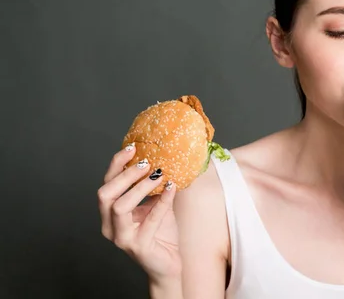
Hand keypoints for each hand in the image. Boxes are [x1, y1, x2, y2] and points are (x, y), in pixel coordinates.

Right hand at [98, 144, 180, 281]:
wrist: (168, 263)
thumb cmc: (161, 232)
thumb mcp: (155, 204)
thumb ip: (153, 186)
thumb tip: (162, 157)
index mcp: (110, 213)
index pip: (106, 184)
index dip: (116, 164)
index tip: (132, 147)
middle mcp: (110, 225)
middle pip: (105, 194)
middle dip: (124, 175)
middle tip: (146, 163)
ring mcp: (122, 238)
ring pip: (120, 207)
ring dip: (140, 188)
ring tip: (159, 175)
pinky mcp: (138, 247)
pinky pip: (149, 219)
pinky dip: (162, 201)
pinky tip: (172, 188)